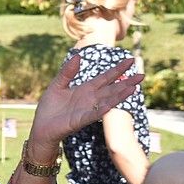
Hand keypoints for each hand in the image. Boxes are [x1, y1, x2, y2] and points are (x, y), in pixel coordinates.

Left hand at [27, 56, 143, 160]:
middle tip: (142, 75)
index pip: (105, 78)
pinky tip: (112, 103)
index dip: (117, 70)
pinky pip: (93, 114)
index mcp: (85, 89)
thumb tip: (77, 56)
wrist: (41, 127)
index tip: (130, 60)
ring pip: (107, 101)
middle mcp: (89, 99)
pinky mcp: (79, 120)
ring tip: (133, 87)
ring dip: (120, 95)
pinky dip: (103, 109)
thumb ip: (67, 73)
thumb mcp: (57, 86)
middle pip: (111, 88)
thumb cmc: (49, 108)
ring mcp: (86, 110)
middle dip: (126, 82)